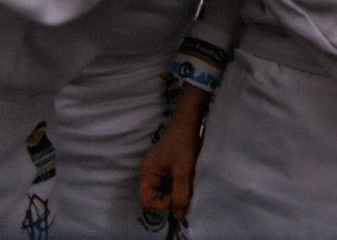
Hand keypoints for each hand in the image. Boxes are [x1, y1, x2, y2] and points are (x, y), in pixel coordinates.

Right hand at [137, 89, 206, 219]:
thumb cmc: (184, 143)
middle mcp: (148, 172)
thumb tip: (178, 216)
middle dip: (171, 197)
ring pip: (164, 189)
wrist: (189, 119)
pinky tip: (189, 176)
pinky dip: (178, 182)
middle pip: (155, 196)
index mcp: (146, 173)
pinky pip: (169, 180)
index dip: (162, 204)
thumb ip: (181, 194)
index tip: (178, 196)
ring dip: (176, 189)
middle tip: (186, 189)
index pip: (147, 201)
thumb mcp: (184, 171)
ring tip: (188, 181)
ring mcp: (156, 167)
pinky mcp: (165, 163)